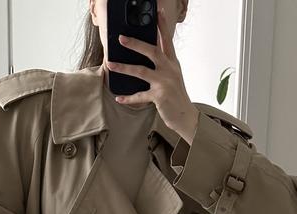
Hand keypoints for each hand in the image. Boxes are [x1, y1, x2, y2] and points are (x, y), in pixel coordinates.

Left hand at [105, 6, 199, 144]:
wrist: (186, 117)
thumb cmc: (176, 96)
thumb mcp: (172, 77)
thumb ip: (162, 65)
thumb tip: (146, 54)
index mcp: (173, 63)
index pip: (167, 41)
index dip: (162, 26)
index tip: (158, 12)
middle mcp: (169, 70)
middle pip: (152, 51)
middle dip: (135, 44)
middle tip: (121, 38)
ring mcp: (164, 83)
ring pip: (141, 71)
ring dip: (124, 68)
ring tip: (110, 64)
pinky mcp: (159, 97)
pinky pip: (140, 96)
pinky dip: (128, 98)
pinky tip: (119, 98)